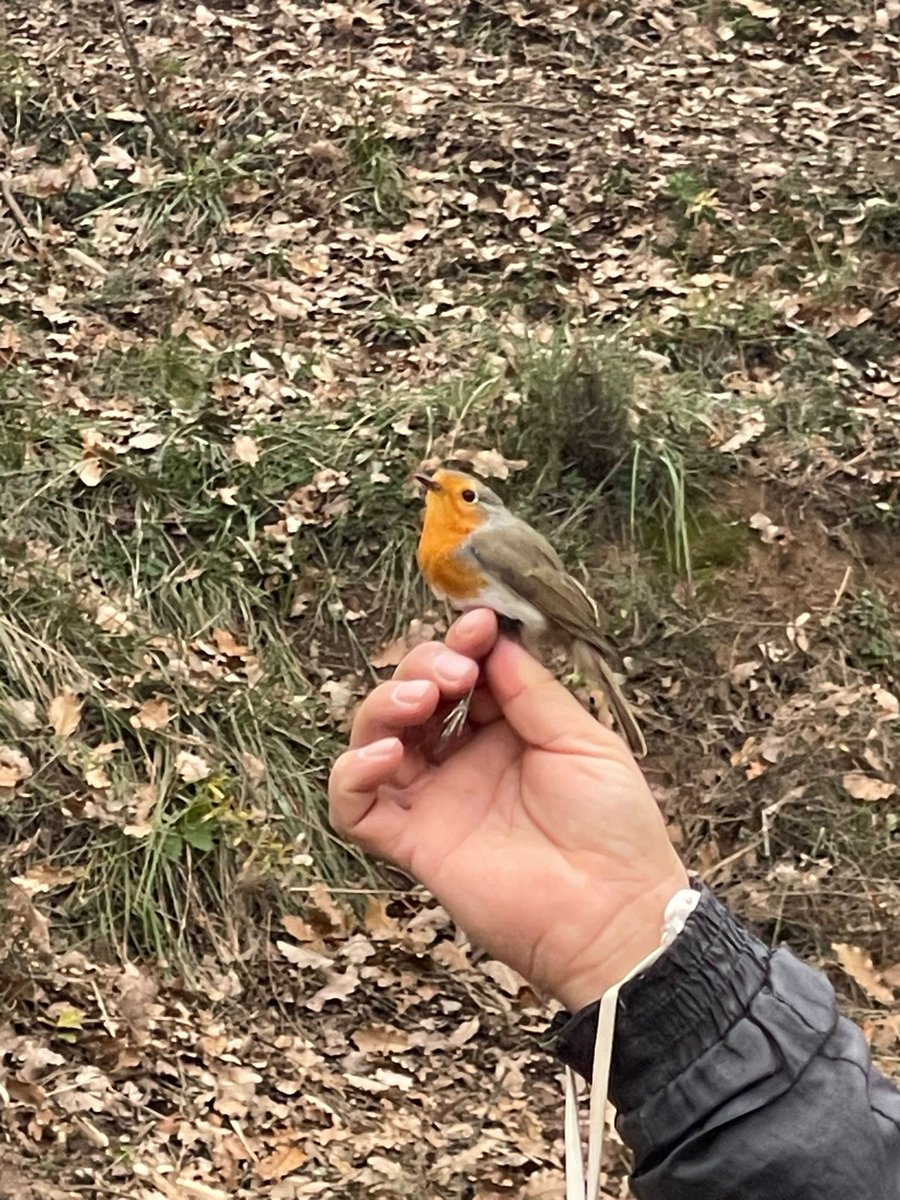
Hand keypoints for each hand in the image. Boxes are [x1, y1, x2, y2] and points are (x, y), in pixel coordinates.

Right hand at [328, 610, 687, 1010]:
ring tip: (421, 701)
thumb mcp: (584, 741)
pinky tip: (387, 756)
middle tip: (455, 673)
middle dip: (422, 666)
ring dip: (385, 705)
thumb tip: (494, 640)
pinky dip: (352, 774)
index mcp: (508, 732)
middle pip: (412, 695)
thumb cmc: (615, 828)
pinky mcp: (412, 841)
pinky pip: (354, 806)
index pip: (464, 672)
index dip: (462, 643)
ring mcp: (435, 800)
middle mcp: (464, 760)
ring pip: (376, 737)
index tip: (477, 624)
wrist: (614, 914)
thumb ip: (532, 692)